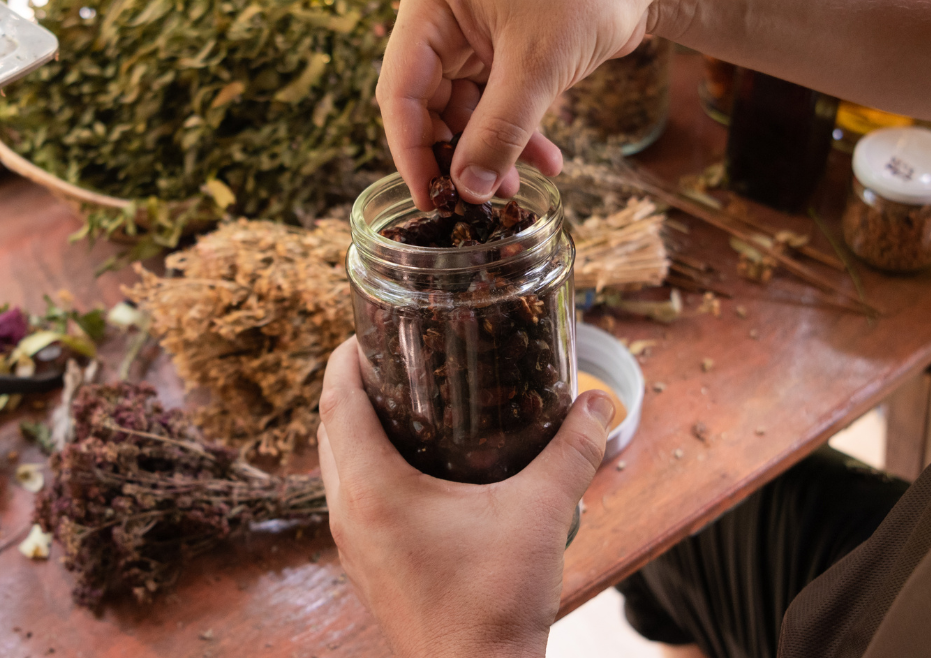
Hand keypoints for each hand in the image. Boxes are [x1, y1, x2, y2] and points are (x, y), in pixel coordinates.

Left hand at [318, 336, 616, 657]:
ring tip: (403, 403)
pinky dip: (367, 468)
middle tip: (393, 357)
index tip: (368, 328)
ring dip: (358, 429)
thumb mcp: (540, 515)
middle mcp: (348, 514)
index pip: (336, 402)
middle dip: (353, 386)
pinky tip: (413, 467)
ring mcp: (352, 546)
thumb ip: (572, 453)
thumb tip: (600, 405)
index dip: (346, 357)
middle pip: (330, 429)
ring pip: (337, 467)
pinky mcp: (367, 568)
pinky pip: (352, 500)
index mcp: (372, 490)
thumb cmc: (495, 603)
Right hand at [378, 0, 663, 207]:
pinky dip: (516, 135)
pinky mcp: (502, 51)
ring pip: (464, 112)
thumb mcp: (537, 66)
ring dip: (490, 151)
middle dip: (456, 155)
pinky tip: (548, 163)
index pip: (400, 91)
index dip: (411, 151)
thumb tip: (467, 192)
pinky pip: (495, 105)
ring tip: (519, 188)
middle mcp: (440, 19)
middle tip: (478, 201)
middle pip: (427, 106)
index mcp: (429, 4)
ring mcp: (471, 35)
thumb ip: (498, 132)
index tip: (428, 200)